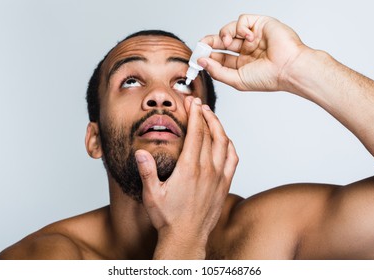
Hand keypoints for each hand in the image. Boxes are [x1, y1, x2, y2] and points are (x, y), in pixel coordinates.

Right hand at [135, 97, 237, 258]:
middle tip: (199, 103)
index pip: (196, 133)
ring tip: (211, 116)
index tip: (193, 101)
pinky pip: (233, 159)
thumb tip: (140, 153)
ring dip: (218, 126)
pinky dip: (229, 145)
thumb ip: (146, 172)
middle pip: (210, 133)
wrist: (187, 238)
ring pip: (224, 143)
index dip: (195, 114)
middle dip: (205, 114)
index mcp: (189, 168)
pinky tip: (224, 140)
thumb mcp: (152, 195)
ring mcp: (219, 177)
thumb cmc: (168, 218)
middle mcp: (208, 170)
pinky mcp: (225, 184)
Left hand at [199, 14, 308, 91]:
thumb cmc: (267, 78)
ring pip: (230, 29)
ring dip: (224, 34)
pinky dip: (241, 27)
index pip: (220, 57)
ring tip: (227, 41)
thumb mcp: (237, 79)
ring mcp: (253, 37)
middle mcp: (247, 50)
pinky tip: (249, 37)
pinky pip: (242, 20)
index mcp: (242, 64)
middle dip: (210, 42)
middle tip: (202, 44)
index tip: (197, 57)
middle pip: (222, 42)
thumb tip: (202, 62)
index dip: (208, 56)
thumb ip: (218, 71)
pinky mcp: (260, 24)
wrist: (289, 68)